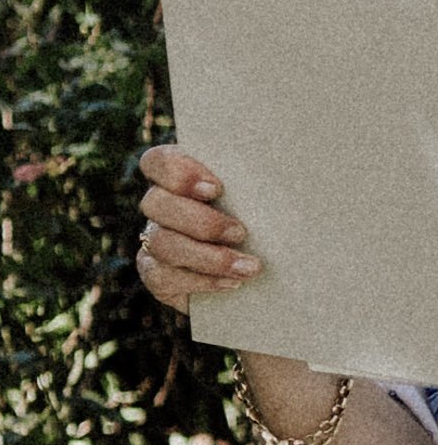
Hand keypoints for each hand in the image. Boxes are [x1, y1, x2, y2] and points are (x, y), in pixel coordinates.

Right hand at [144, 142, 265, 309]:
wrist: (269, 274)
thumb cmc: (271, 223)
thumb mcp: (267, 197)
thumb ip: (261, 182)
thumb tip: (291, 170)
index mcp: (182, 178)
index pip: (157, 162)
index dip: (178, 173)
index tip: (217, 190)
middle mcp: (161, 206)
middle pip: (155, 203)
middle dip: (201, 221)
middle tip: (241, 233)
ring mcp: (154, 240)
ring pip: (160, 243)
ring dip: (208, 256)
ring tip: (248, 267)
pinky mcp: (157, 274)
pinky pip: (163, 277)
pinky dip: (201, 280)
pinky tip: (232, 283)